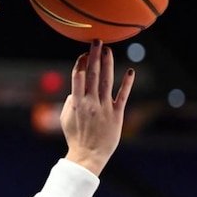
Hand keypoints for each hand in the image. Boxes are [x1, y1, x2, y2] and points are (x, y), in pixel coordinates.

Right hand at [60, 40, 134, 175]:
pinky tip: (130, 71)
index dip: (81, 63)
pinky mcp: (117, 114)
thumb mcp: (65, 118)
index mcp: (76, 102)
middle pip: (92, 74)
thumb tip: (76, 89)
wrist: (88, 156)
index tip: (83, 53)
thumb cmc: (76, 137)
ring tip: (109, 49)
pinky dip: (126, 83)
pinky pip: (122, 96)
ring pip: (106, 81)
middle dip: (94, 56)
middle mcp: (90, 102)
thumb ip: (70, 101)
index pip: (78, 77)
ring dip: (108, 63)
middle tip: (97, 41)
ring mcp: (104, 107)